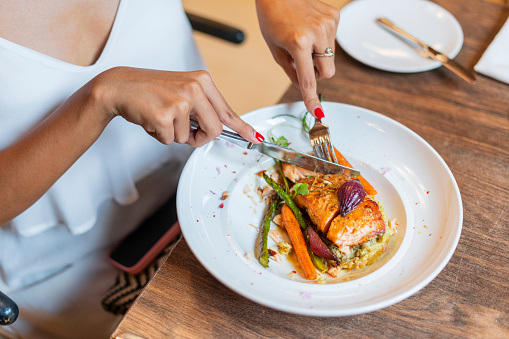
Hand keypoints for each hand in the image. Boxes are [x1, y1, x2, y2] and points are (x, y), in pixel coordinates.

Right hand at [92, 67, 263, 146]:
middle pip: (215, 130)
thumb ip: (202, 108)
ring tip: (161, 117)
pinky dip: (160, 136)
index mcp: (203, 81)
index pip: (227, 111)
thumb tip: (219, 129)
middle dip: (201, 138)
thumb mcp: (183, 92)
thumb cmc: (151, 91)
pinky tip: (151, 119)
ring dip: (175, 135)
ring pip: (190, 138)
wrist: (120, 86)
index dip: (242, 128)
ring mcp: (181, 101)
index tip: (255, 138)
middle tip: (186, 132)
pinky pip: (171, 140)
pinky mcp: (165, 115)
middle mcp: (195, 88)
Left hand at [256, 0, 339, 117]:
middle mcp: (317, 33)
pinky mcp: (335, 16)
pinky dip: (322, 40)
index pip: (309, 80)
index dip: (312, 99)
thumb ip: (291, 72)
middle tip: (302, 61)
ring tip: (304, 39)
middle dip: (316, 72)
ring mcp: (329, 24)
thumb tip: (304, 86)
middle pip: (328, 72)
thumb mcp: (275, 49)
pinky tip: (310, 29)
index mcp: (299, 43)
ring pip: (331, 57)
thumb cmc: (272, 17)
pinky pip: (333, 40)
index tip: (318, 113)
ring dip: (319, 55)